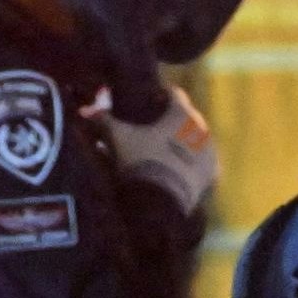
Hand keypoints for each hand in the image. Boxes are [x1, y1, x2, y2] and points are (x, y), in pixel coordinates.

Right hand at [99, 86, 218, 212]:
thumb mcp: (118, 138)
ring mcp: (210, 153)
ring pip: (194, 140)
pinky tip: (172, 168)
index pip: (174, 93)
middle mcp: (202, 129)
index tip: (146, 99)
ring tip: (160, 150)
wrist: (160, 203)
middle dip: (169, 120)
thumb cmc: (140, 160)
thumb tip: (86, 110)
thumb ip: (104, 120)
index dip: (158, 94)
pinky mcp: (211, 176)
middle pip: (186, 117)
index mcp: (183, 114)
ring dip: (180, 141)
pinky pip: (198, 162)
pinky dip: (187, 162)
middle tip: (150, 127)